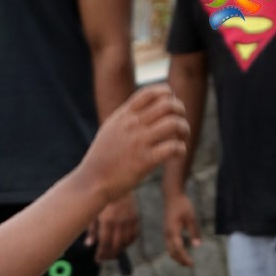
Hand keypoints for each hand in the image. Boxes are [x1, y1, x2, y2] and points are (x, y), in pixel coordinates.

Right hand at [82, 85, 187, 203]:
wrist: (91, 183)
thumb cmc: (100, 160)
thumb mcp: (109, 130)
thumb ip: (125, 118)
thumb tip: (141, 109)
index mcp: (124, 116)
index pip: (151, 92)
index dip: (167, 94)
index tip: (171, 104)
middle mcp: (133, 125)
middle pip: (167, 104)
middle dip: (180, 111)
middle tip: (180, 123)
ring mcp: (139, 142)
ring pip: (173, 123)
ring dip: (184, 129)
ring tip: (182, 138)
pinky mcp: (145, 161)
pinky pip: (172, 148)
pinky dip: (181, 149)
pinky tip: (178, 154)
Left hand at [85, 194, 139, 261]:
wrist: (117, 182)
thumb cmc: (102, 198)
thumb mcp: (94, 212)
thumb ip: (92, 229)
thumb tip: (89, 244)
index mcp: (107, 221)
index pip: (105, 244)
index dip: (101, 254)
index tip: (98, 259)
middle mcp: (119, 222)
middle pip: (116, 246)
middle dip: (110, 255)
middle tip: (105, 258)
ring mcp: (129, 220)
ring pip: (126, 242)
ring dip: (119, 250)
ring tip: (113, 252)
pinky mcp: (136, 217)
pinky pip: (135, 235)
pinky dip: (129, 242)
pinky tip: (123, 244)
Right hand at [164, 191, 199, 267]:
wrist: (172, 196)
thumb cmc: (183, 205)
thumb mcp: (191, 217)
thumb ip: (194, 232)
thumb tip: (197, 245)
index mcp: (173, 231)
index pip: (179, 249)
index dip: (185, 258)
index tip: (191, 264)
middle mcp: (167, 234)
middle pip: (172, 252)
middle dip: (180, 260)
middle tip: (189, 265)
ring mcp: (166, 233)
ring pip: (169, 250)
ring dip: (177, 257)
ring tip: (186, 261)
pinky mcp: (167, 231)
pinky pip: (169, 245)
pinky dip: (175, 251)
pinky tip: (181, 252)